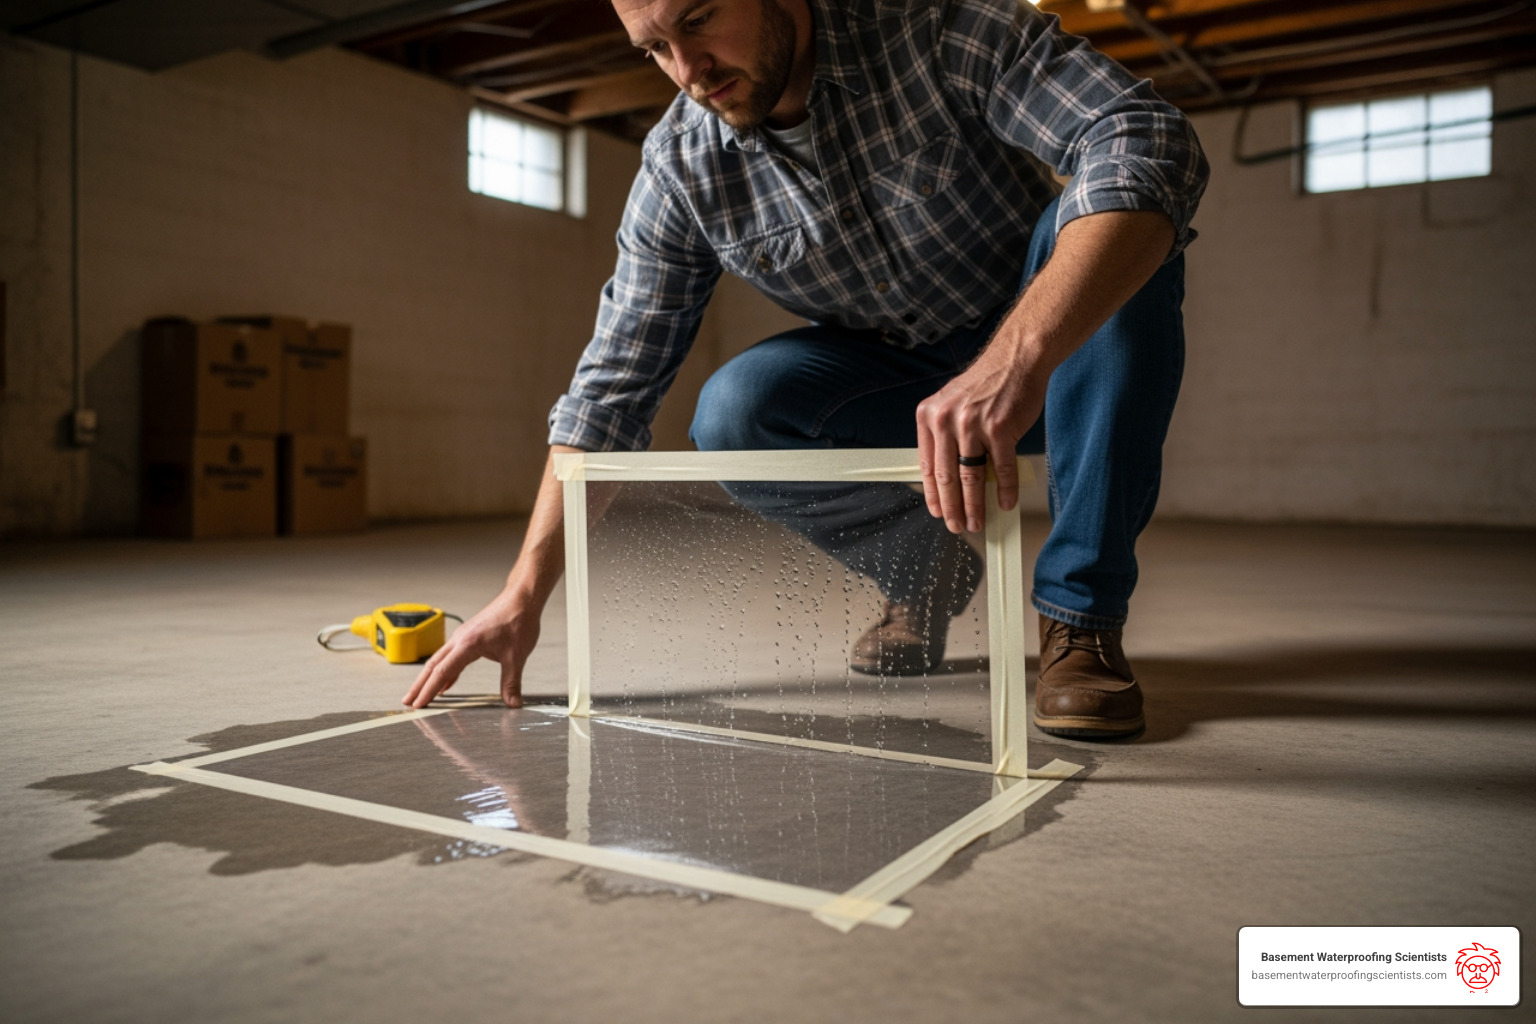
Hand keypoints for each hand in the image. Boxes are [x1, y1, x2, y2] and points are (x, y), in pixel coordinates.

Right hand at [402, 587, 541, 708]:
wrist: (522, 599)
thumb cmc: (518, 621)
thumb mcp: (517, 656)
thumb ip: (512, 682)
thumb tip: (513, 704)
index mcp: (467, 644)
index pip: (442, 671)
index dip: (429, 690)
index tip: (418, 704)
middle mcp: (460, 640)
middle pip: (432, 665)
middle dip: (419, 686)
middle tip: (407, 702)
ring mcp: (463, 637)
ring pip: (440, 660)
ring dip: (429, 678)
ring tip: (420, 695)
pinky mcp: (469, 637)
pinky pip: (451, 657)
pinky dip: (446, 672)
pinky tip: (446, 685)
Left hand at [916, 339, 1044, 533]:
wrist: (1016, 360)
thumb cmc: (986, 384)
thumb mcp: (953, 404)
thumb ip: (947, 436)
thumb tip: (949, 477)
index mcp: (929, 416)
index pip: (927, 465)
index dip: (932, 494)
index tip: (937, 511)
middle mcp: (946, 420)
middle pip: (946, 477)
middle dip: (952, 507)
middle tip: (957, 526)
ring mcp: (973, 425)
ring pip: (970, 478)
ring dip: (975, 505)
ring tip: (978, 521)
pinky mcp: (999, 429)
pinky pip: (1002, 468)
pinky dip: (1005, 489)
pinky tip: (1006, 502)